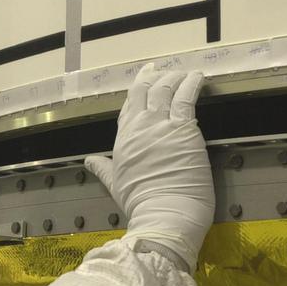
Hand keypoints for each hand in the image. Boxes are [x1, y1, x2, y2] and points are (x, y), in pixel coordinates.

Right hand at [85, 64, 213, 268]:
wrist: (163, 214)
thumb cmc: (141, 204)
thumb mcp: (115, 185)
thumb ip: (103, 169)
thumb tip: (89, 161)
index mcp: (123, 140)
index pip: (128, 108)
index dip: (137, 91)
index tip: (144, 78)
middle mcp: (139, 128)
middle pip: (144, 92)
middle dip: (154, 77)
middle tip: (164, 70)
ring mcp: (161, 126)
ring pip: (165, 89)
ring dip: (174, 77)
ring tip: (184, 73)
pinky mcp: (184, 129)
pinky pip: (186, 97)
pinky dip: (192, 83)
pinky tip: (198, 76)